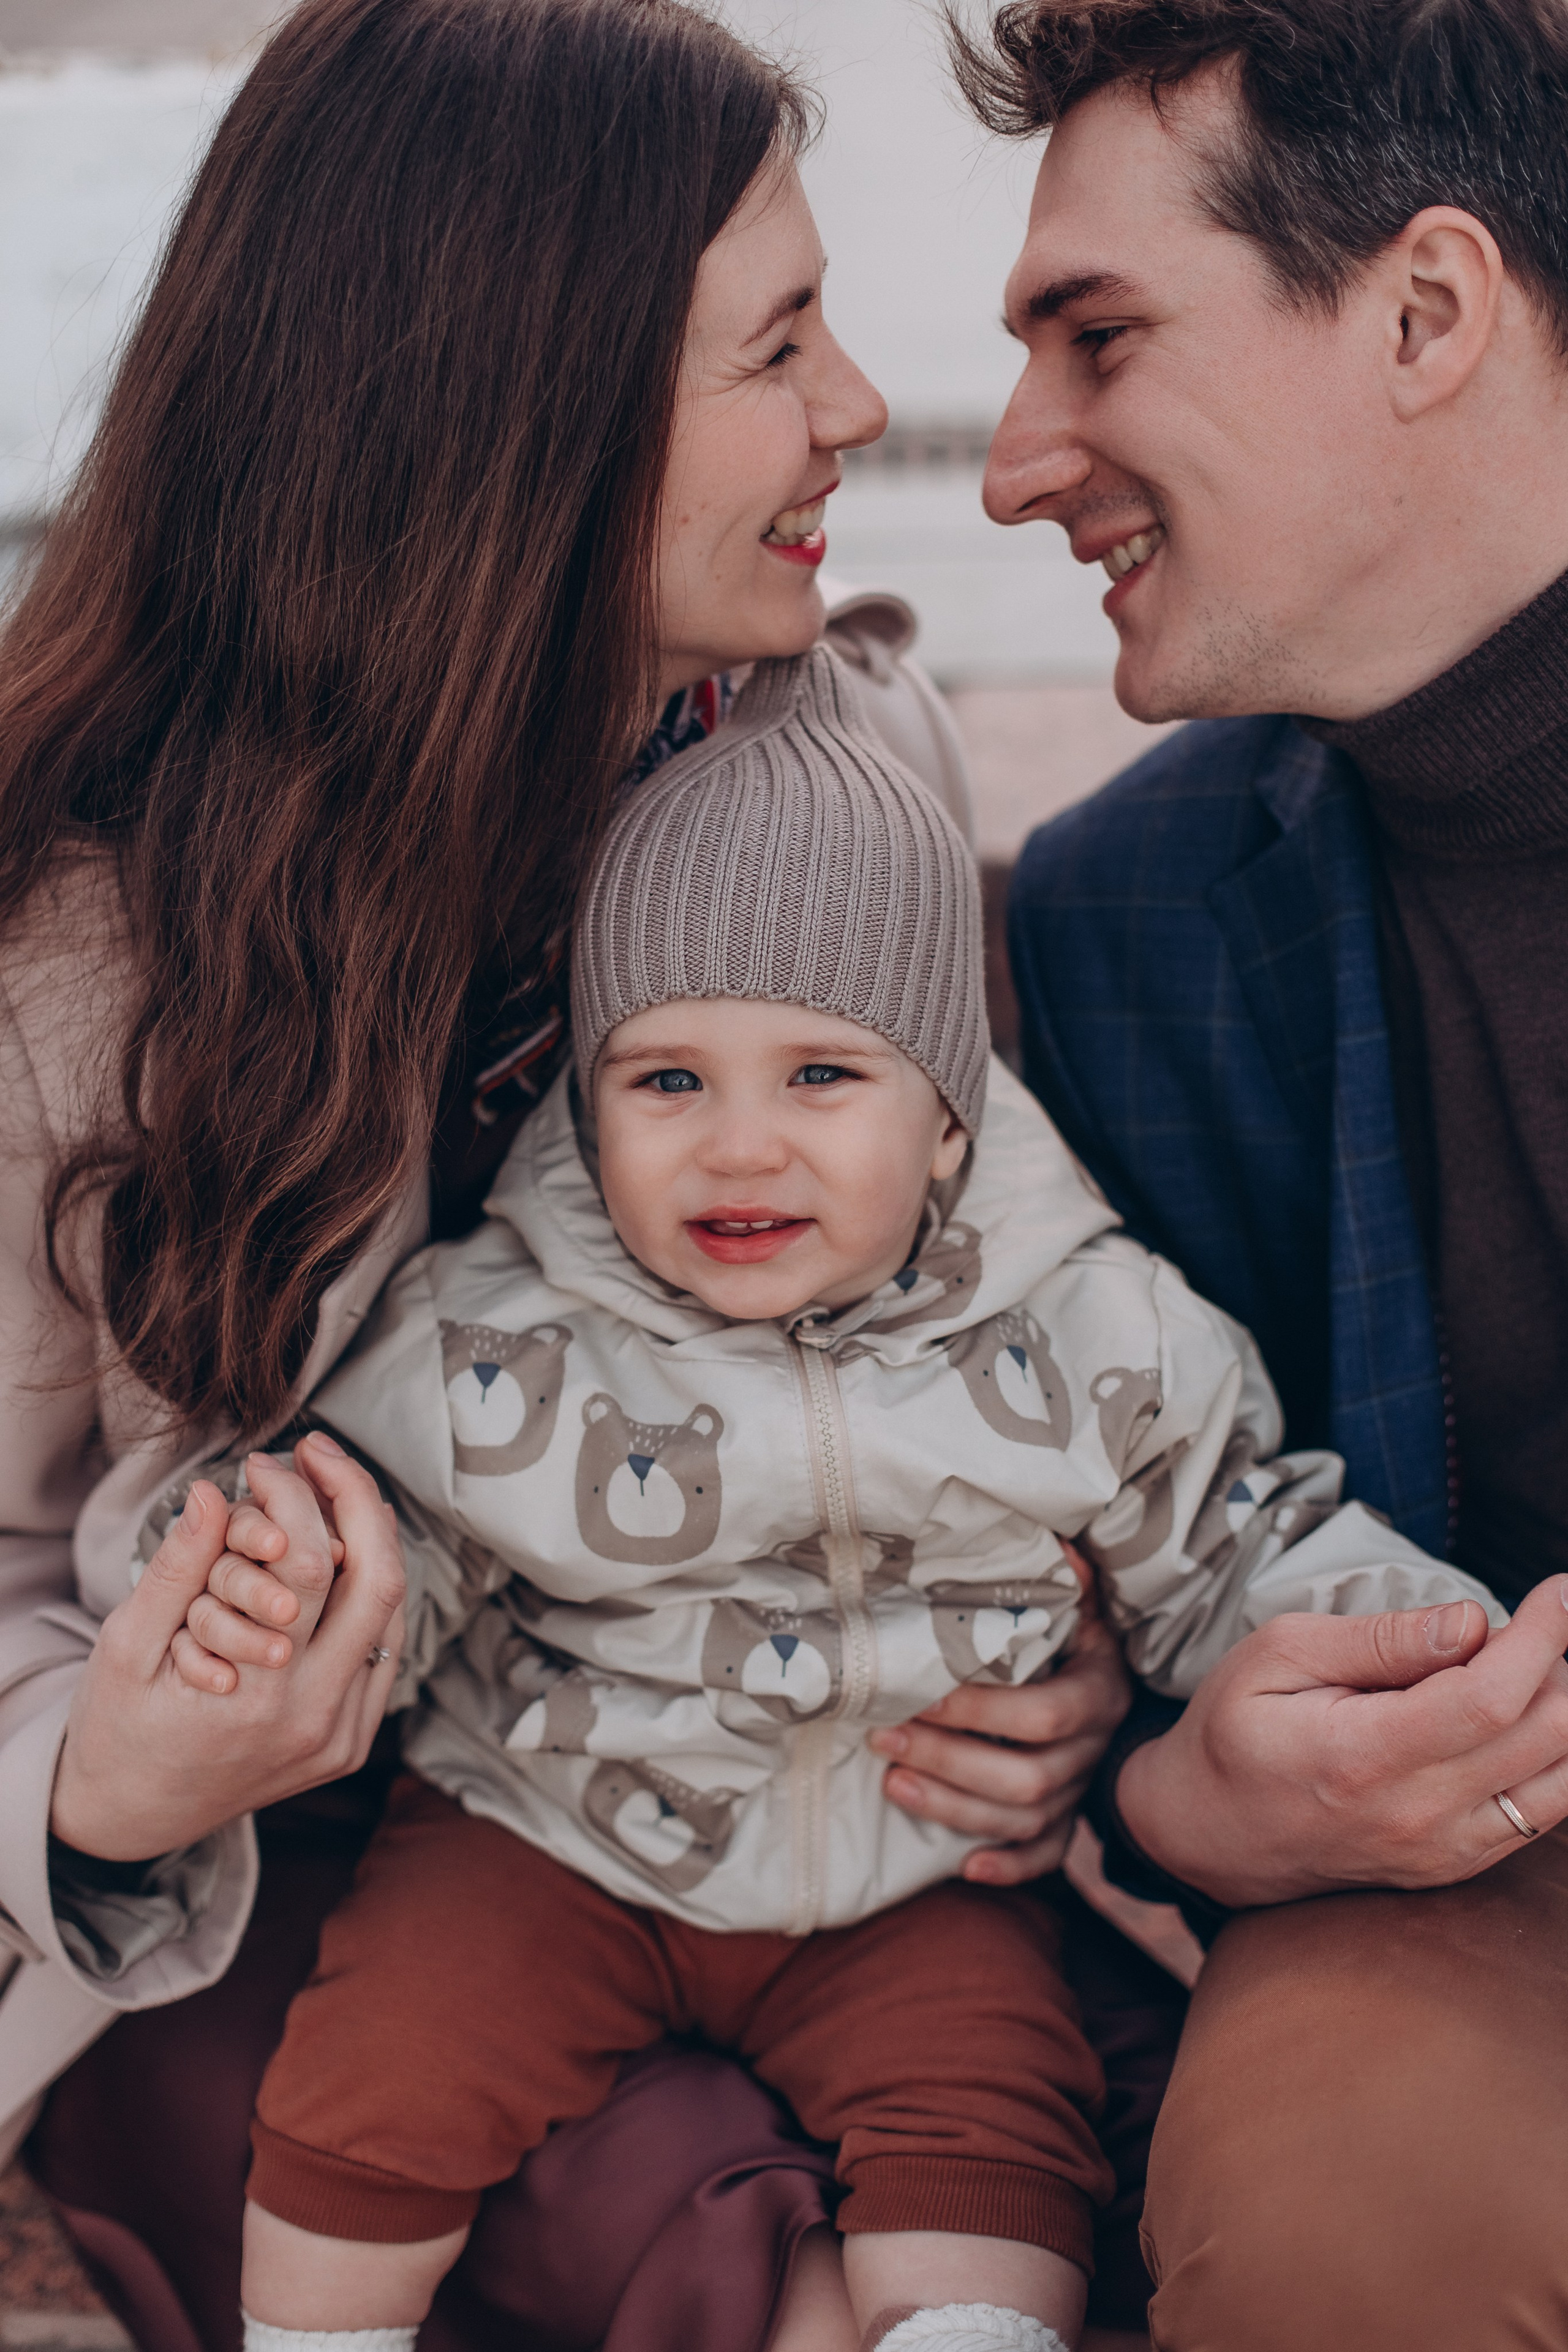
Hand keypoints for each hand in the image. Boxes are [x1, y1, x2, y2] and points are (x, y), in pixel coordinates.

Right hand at [50, 1433, 404, 1861]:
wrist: (135, 1817)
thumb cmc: (119, 1730)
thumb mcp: (126, 1647)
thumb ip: (176, 1569)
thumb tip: (211, 1494)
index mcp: (256, 1700)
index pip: (307, 1568)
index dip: (293, 1497)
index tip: (263, 1464)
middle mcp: (315, 1721)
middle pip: (377, 1584)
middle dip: (355, 1500)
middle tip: (317, 1455)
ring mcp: (343, 1735)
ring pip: (390, 1612)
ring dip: (368, 1540)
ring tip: (329, 1490)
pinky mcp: (352, 1740)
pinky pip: (382, 1646)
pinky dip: (366, 1589)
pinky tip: (340, 1550)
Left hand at [868, 1609, 1132, 1884]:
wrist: (1118, 1691)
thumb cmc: (1081, 1642)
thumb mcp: (1079, 1610)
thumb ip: (1068, 1584)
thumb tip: (1055, 1543)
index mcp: (1098, 1695)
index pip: (1041, 1715)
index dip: (980, 1711)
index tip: (921, 1694)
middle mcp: (1094, 1752)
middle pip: (1027, 1777)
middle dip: (949, 1761)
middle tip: (884, 1736)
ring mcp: (1083, 1792)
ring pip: (1026, 1819)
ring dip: (955, 1808)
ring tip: (892, 1784)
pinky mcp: (1072, 1821)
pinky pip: (1048, 1855)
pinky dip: (1010, 1867)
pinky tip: (964, 1867)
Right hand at [1118, 1581, 1567, 1907]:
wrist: (1206, 1833)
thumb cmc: (1234, 1729)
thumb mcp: (1278, 1654)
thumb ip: (1378, 1640)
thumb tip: (1472, 1623)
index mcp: (1362, 1757)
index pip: (1490, 1697)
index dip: (1543, 1635)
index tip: (1560, 1588)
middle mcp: (1415, 1817)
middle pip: (1545, 1737)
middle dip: (1559, 1663)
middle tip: (1529, 1622)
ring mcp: (1441, 1853)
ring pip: (1561, 1784)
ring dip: (1561, 1712)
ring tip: (1518, 1669)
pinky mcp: (1453, 1867)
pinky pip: (1540, 1816)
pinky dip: (1549, 1758)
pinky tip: (1514, 1717)